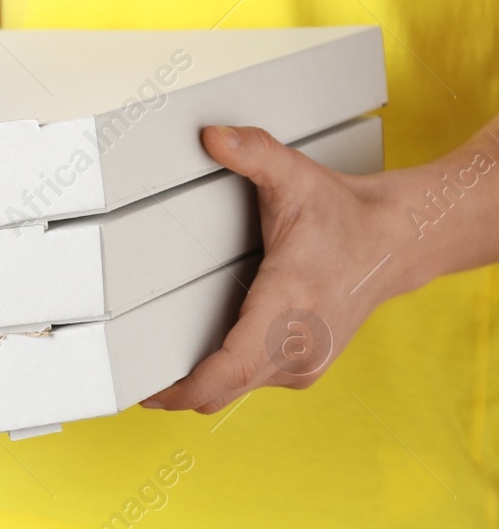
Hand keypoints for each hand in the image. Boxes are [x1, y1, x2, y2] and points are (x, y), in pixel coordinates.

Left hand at [142, 125, 421, 413]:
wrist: (396, 242)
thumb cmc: (343, 215)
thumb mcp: (295, 175)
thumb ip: (253, 152)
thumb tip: (212, 136)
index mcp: (288, 304)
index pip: (231, 367)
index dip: (187, 387)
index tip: (150, 392)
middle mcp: (297, 344)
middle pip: (223, 390)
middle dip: (176, 391)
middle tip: (132, 379)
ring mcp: (303, 363)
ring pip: (236, 391)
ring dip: (199, 385)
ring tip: (157, 370)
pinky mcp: (304, 368)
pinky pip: (252, 384)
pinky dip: (223, 379)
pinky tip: (200, 360)